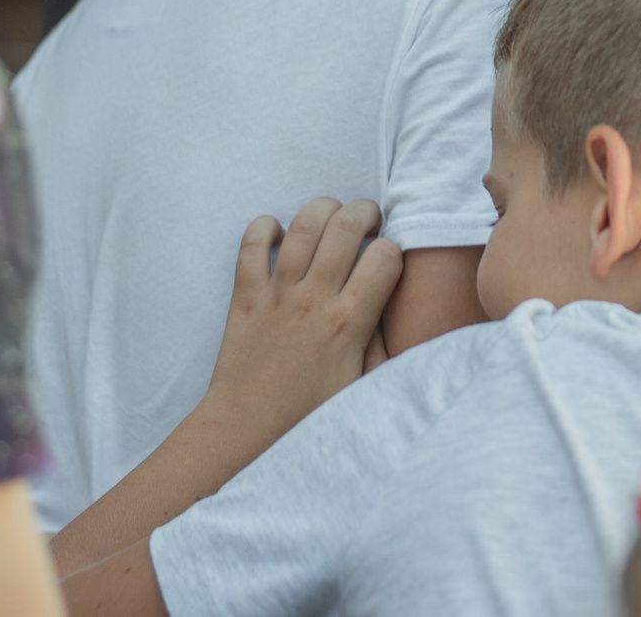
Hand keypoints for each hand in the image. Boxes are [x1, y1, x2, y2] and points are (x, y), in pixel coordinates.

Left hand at [200, 197, 402, 440]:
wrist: (246, 431)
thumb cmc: (308, 415)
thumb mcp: (363, 387)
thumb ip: (383, 347)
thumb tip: (394, 314)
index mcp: (349, 322)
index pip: (387, 256)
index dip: (395, 250)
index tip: (389, 260)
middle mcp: (314, 299)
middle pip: (346, 225)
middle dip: (364, 211)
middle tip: (369, 220)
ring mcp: (277, 293)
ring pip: (302, 225)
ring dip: (322, 209)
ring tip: (332, 216)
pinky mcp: (245, 296)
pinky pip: (250, 244)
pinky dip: (264, 227)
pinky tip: (278, 232)